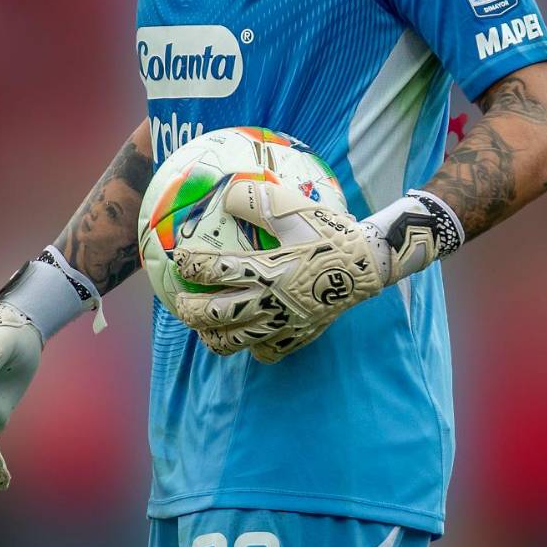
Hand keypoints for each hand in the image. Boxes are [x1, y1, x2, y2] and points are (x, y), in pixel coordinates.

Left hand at [173, 180, 384, 361]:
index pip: (214, 270)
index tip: (181, 261)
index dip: (191, 266)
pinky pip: (267, 352)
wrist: (366, 264)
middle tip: (181, 303)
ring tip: (204, 327)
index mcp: (265, 269)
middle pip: (215, 315)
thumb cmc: (327, 232)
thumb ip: (254, 199)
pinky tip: (248, 335)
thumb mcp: (291, 208)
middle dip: (190, 310)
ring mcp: (283, 323)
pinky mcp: (299, 336)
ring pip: (234, 342)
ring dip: (213, 335)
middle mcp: (269, 301)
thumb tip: (225, 193)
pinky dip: (252, 347)